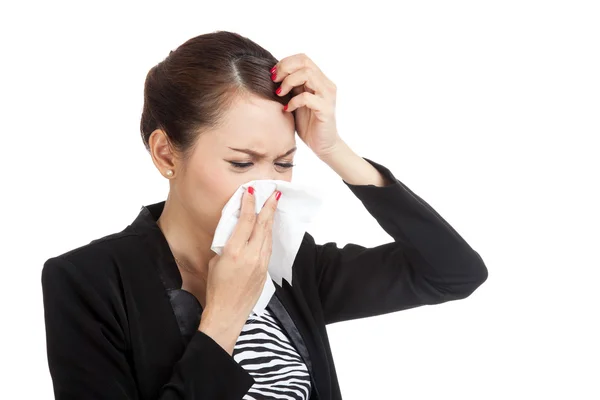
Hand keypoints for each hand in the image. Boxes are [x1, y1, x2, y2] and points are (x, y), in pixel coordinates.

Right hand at [199, 187, 280, 354]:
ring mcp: (260, 263)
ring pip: (268, 235)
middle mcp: (250, 256)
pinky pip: (268, 247)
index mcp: (234, 252)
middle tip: (274, 192)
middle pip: (262, 225)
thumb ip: (227, 243)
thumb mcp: (216, 260)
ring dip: (270, 219)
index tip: (251, 192)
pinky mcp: (265, 271)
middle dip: (268, 207)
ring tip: (273, 205)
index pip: (246, 221)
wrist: (228, 312)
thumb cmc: (216, 288)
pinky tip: (268, 228)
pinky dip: (268, 234)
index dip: (249, 204)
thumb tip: (235, 230)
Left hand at [271, 53, 341, 157]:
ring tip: (280, 94)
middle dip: (285, 69)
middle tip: (274, 82)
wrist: (322, 145)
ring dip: (289, 82)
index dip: (285, 63)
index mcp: (320, 80)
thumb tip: (273, 74)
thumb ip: (291, 86)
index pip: (303, 58)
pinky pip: (307, 97)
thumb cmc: (308, 124)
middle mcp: (326, 84)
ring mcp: (327, 96)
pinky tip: (287, 109)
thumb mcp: (296, 100)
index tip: (273, 75)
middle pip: (305, 62)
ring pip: (307, 75)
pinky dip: (293, 101)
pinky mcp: (325, 109)